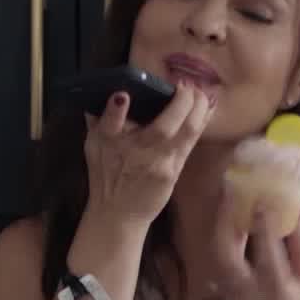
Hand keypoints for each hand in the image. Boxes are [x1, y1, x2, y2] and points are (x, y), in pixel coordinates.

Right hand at [82, 81, 213, 231]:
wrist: (118, 214)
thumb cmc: (105, 176)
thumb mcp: (92, 146)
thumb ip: (98, 119)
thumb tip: (106, 92)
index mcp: (109, 142)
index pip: (109, 124)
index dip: (115, 110)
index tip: (122, 96)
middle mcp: (135, 152)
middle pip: (162, 127)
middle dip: (180, 101)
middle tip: (184, 85)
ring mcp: (158, 163)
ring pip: (186, 132)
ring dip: (198, 108)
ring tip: (200, 93)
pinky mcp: (172, 171)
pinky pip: (191, 142)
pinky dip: (201, 122)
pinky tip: (207, 108)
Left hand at [211, 189, 299, 299]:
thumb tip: (297, 205)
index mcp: (279, 291)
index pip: (268, 253)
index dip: (264, 225)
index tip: (261, 198)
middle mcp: (250, 295)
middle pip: (227, 254)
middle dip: (226, 220)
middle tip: (230, 191)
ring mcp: (234, 297)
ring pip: (217, 256)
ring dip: (221, 226)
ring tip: (228, 199)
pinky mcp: (226, 296)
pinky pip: (218, 263)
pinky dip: (222, 239)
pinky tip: (228, 219)